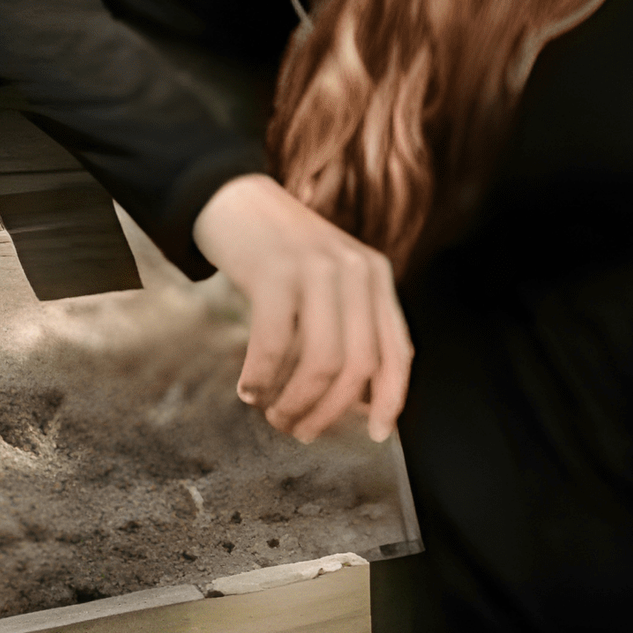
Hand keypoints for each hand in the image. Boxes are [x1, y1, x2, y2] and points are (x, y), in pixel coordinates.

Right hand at [190, 171, 413, 446]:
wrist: (234, 198)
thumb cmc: (280, 254)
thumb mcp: (330, 281)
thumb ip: (348, 328)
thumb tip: (354, 405)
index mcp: (376, 277)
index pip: (398, 351)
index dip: (390, 399)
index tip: (375, 434)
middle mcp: (356, 271)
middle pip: (358, 366)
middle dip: (328, 411)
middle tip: (298, 429)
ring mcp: (318, 269)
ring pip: (321, 362)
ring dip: (295, 401)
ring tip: (272, 412)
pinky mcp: (276, 271)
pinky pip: (274, 343)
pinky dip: (261, 377)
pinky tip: (248, 389)